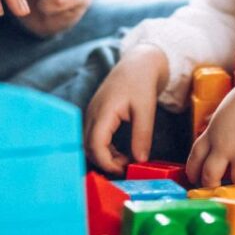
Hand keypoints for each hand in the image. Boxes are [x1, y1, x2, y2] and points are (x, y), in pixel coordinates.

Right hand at [84, 45, 168, 174]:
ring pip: (89, 143)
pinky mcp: (96, 115)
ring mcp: (92, 114)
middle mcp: (92, 114)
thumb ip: (142, 135)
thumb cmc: (141, 82)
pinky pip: (94, 137)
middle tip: (126, 167)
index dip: (106, 162)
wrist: (138, 63)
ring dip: (104, 156)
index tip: (123, 170)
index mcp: (103, 112)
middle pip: (88, 147)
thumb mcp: (146, 109)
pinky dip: (104, 148)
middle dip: (104, 162)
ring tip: (125, 160)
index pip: (95, 145)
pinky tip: (120, 152)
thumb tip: (140, 160)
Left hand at [186, 78, 234, 186]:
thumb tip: (216, 135)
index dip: (193, 171)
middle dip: (211, 184)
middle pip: (210, 176)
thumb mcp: (225, 109)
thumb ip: (219, 127)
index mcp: (213, 132)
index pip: (195, 158)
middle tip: (216, 186)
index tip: (195, 177)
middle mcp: (224, 146)